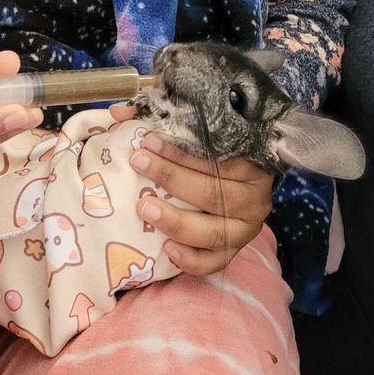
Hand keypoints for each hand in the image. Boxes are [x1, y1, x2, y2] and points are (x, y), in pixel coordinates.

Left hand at [110, 102, 273, 273]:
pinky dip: (192, 259)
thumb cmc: (217, 152)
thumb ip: (163, 119)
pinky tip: (167, 249)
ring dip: (177, 221)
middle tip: (139, 164)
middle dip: (172, 178)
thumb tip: (120, 112)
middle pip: (215, 193)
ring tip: (144, 208)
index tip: (148, 140)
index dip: (180, 151)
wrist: (245, 181)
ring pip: (215, 231)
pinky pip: (217, 262)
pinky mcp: (236, 249)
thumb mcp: (199, 131)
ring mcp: (247, 227)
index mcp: (252, 164)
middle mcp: (254, 197)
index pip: (217, 156)